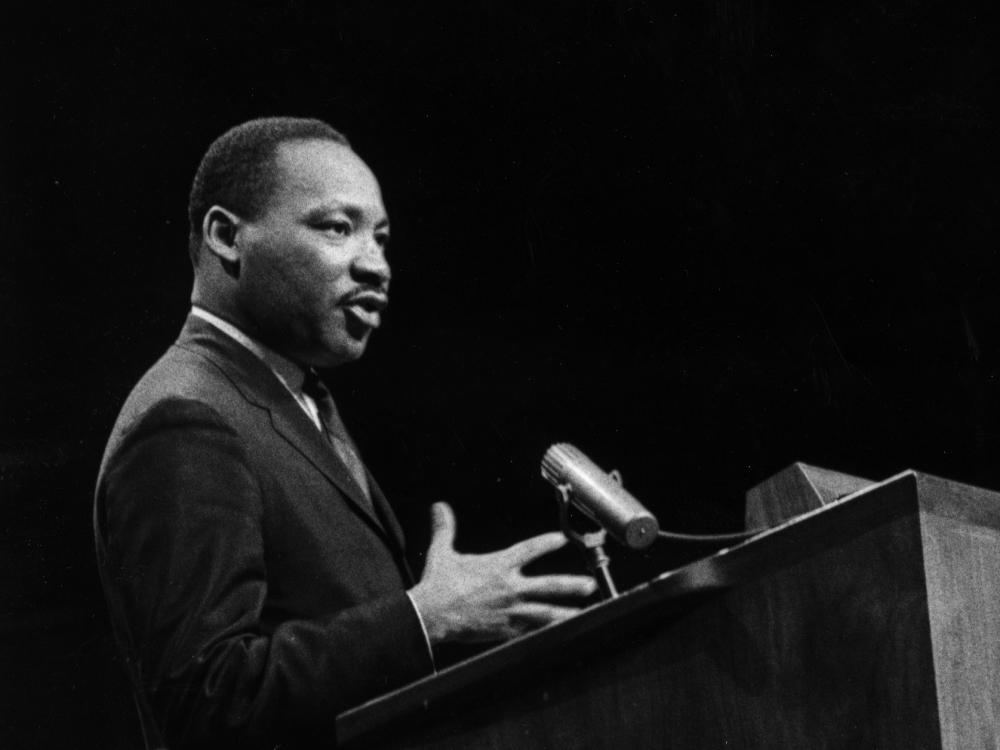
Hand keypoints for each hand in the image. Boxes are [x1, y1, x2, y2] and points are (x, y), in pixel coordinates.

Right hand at [408, 502, 596, 644]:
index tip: (563, 539)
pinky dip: (546, 632)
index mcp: (498, 565)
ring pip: (546, 612)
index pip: (530, 549)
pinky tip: (559, 634)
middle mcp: (509, 587)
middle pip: (549, 585)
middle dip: (571, 584)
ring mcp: (510, 611)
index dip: (548, 542)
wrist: (430, 616)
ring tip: (585, 613)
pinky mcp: (505, 630)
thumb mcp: (441, 553)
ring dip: (566, 612)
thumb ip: (445, 529)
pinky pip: (531, 631)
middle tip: (590, 584)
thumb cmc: (437, 584)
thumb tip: (439, 507)